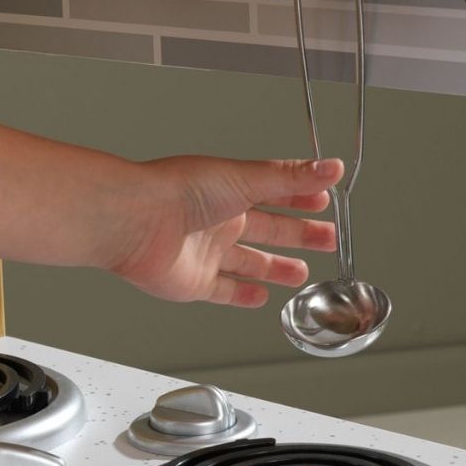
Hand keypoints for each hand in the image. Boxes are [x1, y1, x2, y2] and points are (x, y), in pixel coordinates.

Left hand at [109, 156, 343, 307]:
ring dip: (277, 267)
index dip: (302, 198)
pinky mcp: (195, 282)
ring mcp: (207, 252)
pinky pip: (224, 290)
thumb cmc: (178, 191)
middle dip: (299, 235)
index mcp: (231, 190)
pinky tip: (260, 297)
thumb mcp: (246, 179)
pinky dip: (244, 294)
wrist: (136, 221)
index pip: (275, 193)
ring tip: (302, 273)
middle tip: (326, 239)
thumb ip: (290, 179)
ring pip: (250, 262)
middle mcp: (219, 220)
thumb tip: (330, 168)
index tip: (324, 202)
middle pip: (269, 230)